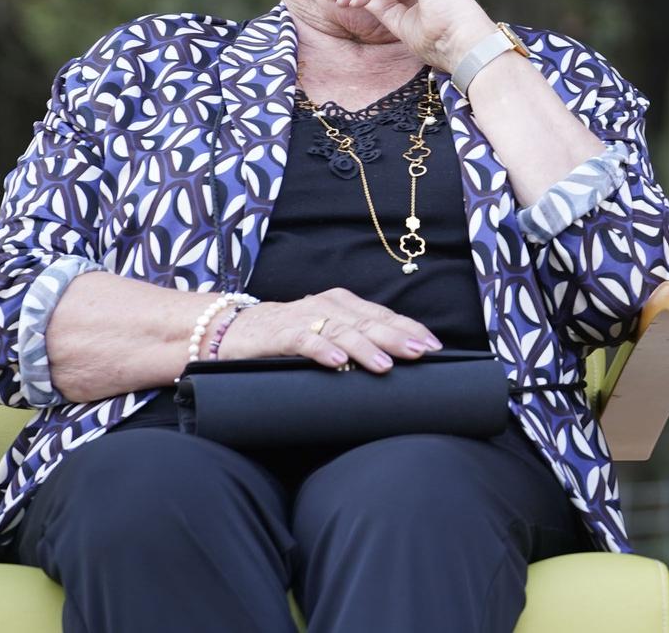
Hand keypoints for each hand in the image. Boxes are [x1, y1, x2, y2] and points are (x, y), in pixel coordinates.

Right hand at [215, 288, 443, 371]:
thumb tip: (396, 362)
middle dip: (397, 337)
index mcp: (343, 304)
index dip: (409, 328)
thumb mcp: (327, 335)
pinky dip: (322, 350)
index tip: (435, 345)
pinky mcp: (279, 333)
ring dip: (365, 348)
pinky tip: (338, 363)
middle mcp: (328, 306)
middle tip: (422, 352)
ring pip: (341, 331)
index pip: (383, 315)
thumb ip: (356, 342)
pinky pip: (304, 340)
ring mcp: (304, 317)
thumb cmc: (290, 336)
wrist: (234, 330)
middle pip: (368, 322)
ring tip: (386, 366)